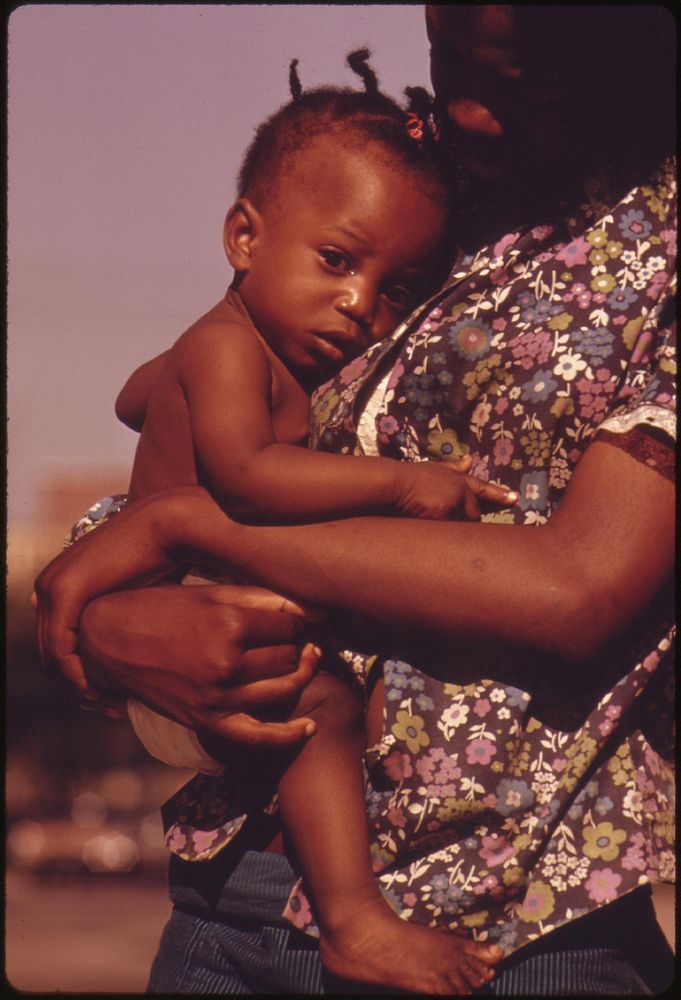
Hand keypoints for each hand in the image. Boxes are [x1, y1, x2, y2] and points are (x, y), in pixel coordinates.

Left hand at [34, 486, 223, 698]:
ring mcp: (51, 587)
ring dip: (75, 687)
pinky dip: (74, 675)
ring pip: (50, 658)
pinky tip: (97, 690)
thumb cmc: (163, 559)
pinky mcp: (63, 591)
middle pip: (50, 655)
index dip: (78, 677)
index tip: (106, 698)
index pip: (57, 645)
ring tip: (105, 705)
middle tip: (106, 709)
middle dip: (76, 688)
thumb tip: (125, 645)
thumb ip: (118, 617)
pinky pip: (59, 649)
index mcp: (62, 586)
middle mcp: (48, 586)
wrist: (167, 526)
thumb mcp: (134, 596)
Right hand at [80, 583, 323, 747]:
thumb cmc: (160, 608)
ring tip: (305, 662)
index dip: (300, 620)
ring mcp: (216, 697)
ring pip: (283, 690)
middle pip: (289, 657)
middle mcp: (226, 663)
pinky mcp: (205, 721)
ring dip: (301, 675)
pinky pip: (257, 736)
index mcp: (229, 624)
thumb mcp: (210, 593)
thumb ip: (260, 598)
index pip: (290, 625)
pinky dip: (288, 736)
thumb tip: (308, 606)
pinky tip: (309, 728)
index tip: (299, 617)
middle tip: (302, 637)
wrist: (108, 642)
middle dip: (300, 645)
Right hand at [394, 456, 517, 519]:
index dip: (499, 494)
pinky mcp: (444, 512)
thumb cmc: (411, 476)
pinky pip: (446, 530)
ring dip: (448, 524)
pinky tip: (425, 521)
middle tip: (443, 517)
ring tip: (430, 516)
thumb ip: (454, 467)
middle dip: (463, 519)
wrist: (396, 482)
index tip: (515, 498)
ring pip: (458, 524)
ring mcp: (453, 501)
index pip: (483, 487)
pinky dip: (437, 529)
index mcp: (458, 479)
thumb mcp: (435, 467)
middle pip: (472, 513)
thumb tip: (470, 460)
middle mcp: (460, 489)